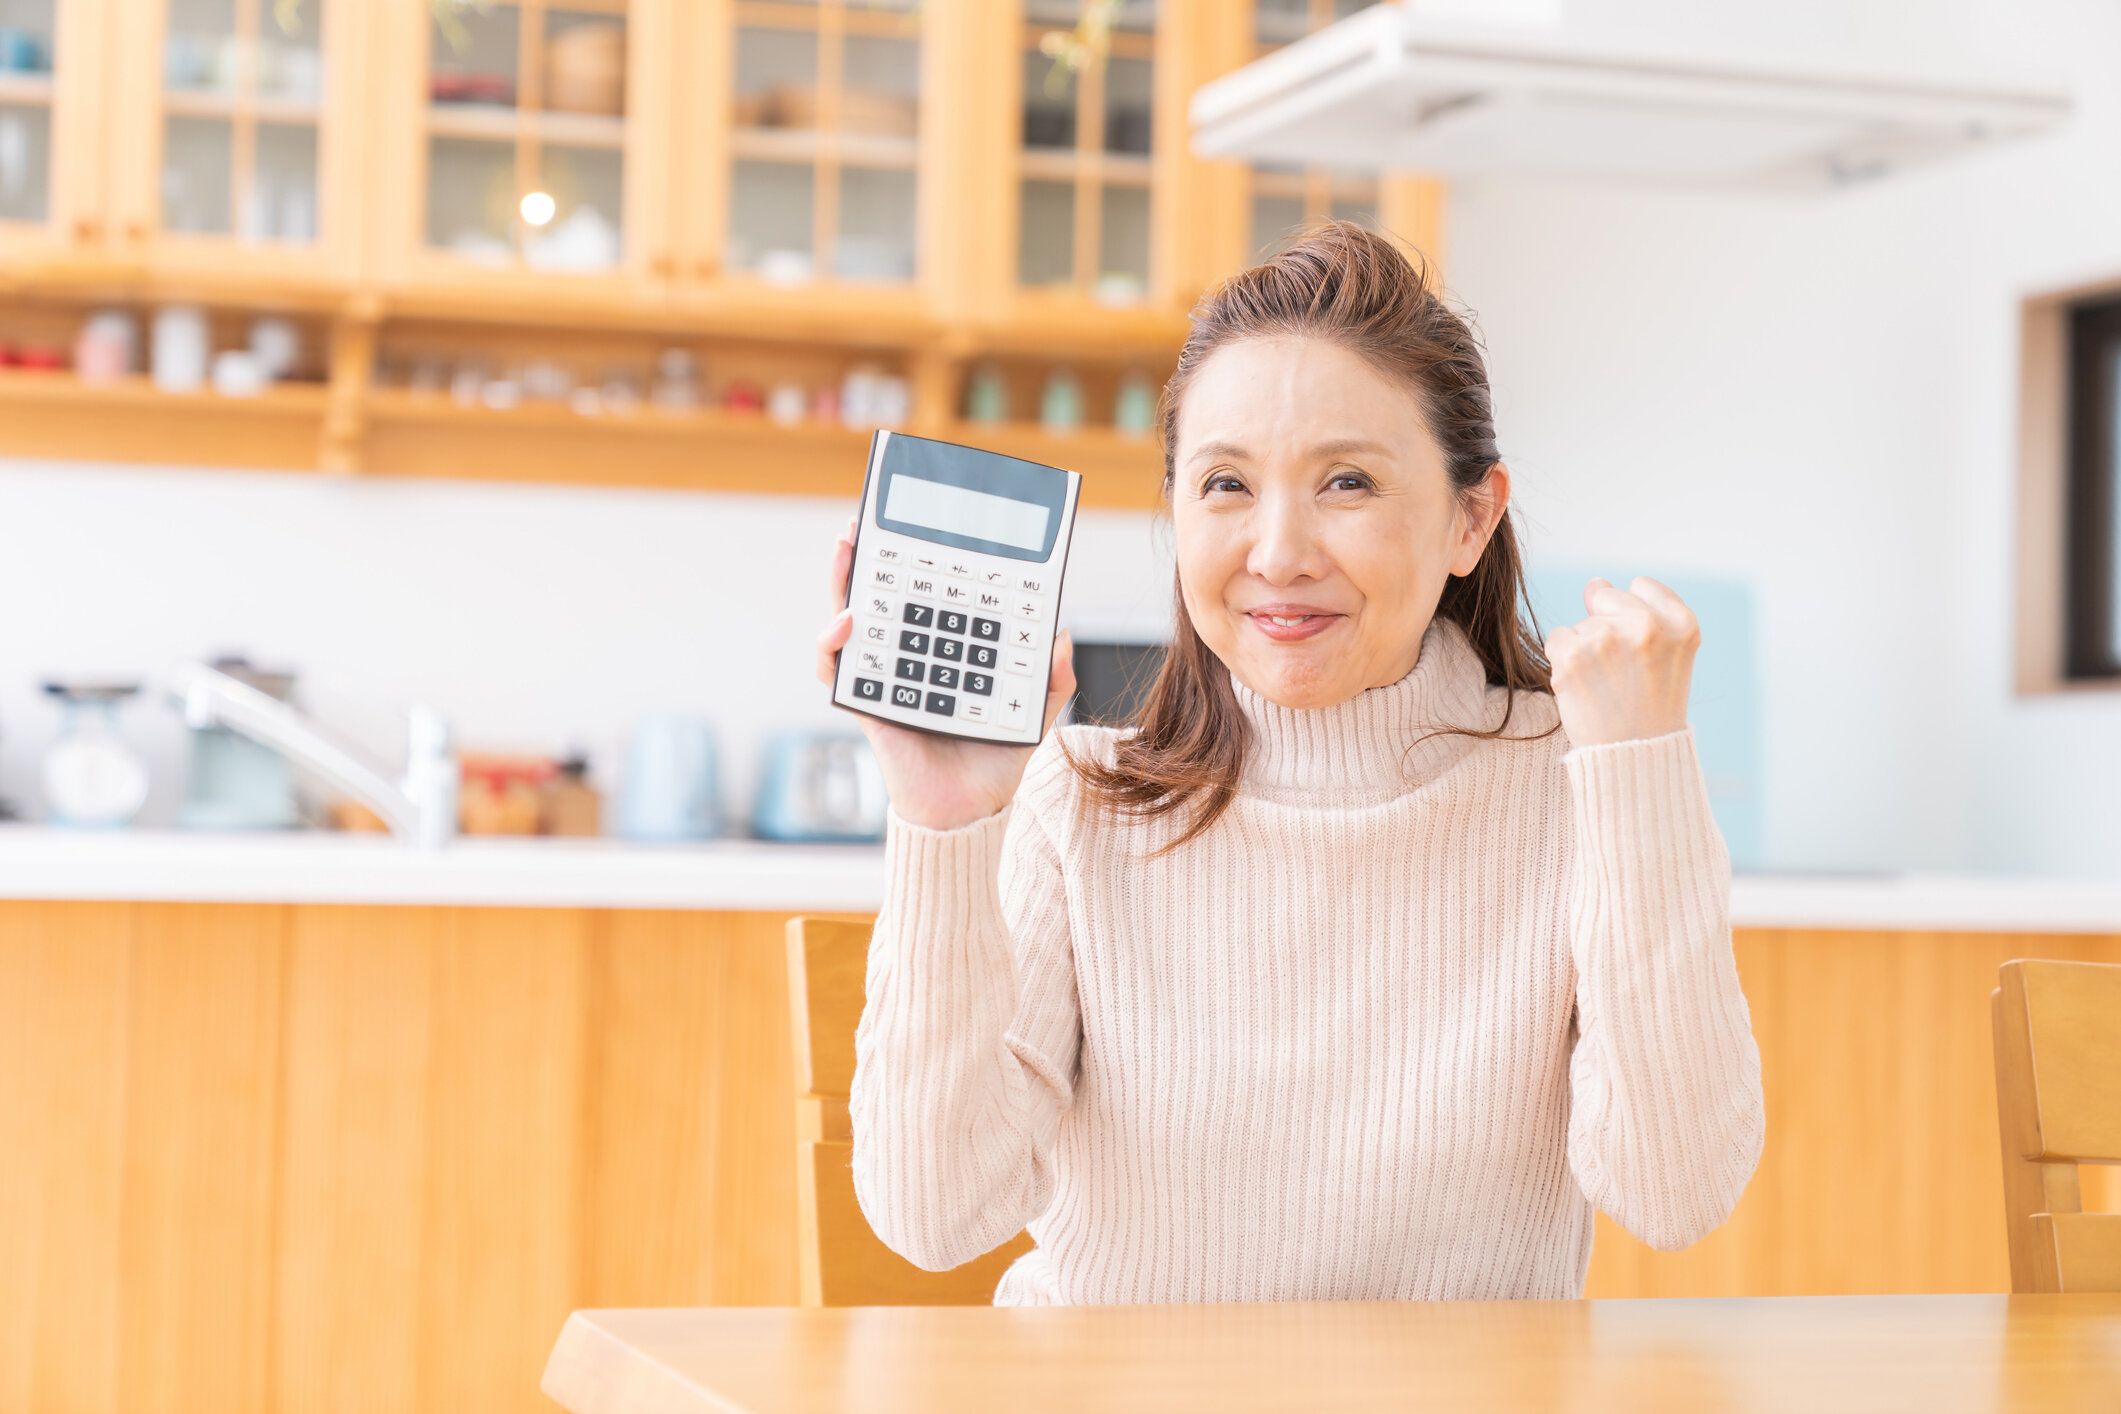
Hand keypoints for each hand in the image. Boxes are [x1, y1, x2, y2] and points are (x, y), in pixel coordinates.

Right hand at [815, 514, 1077, 830]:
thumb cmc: (993, 765)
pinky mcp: (866, 704)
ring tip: (847, 548)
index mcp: (943, 656)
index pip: (926, 602)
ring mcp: (883, 680)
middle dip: (868, 559)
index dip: (918, 567)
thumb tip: (1062, 635)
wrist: (968, 815)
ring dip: (842, 583)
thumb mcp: (1032, 715)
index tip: (923, 530)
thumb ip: (1051, 680)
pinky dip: (832, 644)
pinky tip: (848, 621)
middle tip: (866, 522)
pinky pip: (836, 671)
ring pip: (849, 623)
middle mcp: (908, 662)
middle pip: (880, 601)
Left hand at [1543, 576, 1698, 748]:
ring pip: (1580, 623)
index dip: (1635, 617)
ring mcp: (1607, 638)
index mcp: (1681, 624)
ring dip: (1586, 649)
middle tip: (1624, 673)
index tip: (1644, 652)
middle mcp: (1647, 626)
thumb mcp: (1666, 655)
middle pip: (1604, 598)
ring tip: (1606, 685)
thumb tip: (1594, 583)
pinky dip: (1563, 661)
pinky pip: (1557, 638)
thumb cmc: (1650, 706)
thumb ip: (1638, 611)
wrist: (1633, 758)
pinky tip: (1584, 687)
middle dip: (1607, 628)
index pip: (1641, 586)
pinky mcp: (1572, 655)